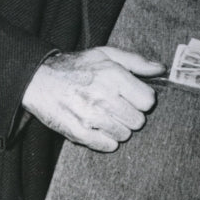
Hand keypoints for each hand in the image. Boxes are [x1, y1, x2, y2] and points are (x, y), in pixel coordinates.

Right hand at [22, 46, 163, 151]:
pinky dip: (106, 140)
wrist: (38, 79)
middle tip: (117, 107)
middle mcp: (104, 97)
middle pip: (138, 120)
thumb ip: (136, 61)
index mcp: (113, 76)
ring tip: (105, 115)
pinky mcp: (78, 132)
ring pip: (124, 134)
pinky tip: (98, 128)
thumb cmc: (76, 66)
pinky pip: (107, 145)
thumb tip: (160, 69)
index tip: (131, 96)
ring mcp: (91, 116)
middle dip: (131, 114)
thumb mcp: (106, 54)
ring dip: (118, 127)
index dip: (142, 99)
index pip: (148, 100)